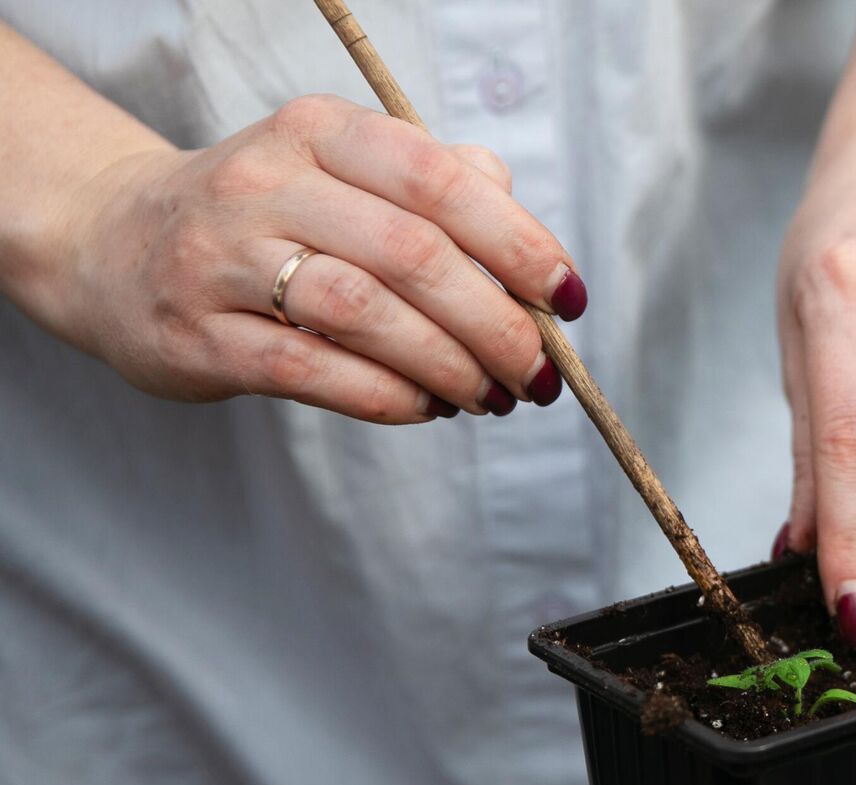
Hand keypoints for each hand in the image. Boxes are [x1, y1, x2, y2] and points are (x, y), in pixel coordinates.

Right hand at [43, 94, 587, 421]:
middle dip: (496, 323)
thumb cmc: (268, 216)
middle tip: (537, 371)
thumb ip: (441, 187)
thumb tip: (528, 240)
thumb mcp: (344, 172)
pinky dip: (388, 396)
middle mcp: (266, 184)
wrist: (111, 245)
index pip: (439, 181)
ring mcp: (222, 259)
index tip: (568, 297)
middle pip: (412, 253)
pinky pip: (314, 371)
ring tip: (490, 396)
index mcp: (318, 131)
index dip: (520, 244)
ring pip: (366, 313)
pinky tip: (426, 406)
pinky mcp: (199, 335)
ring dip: (449, 366)